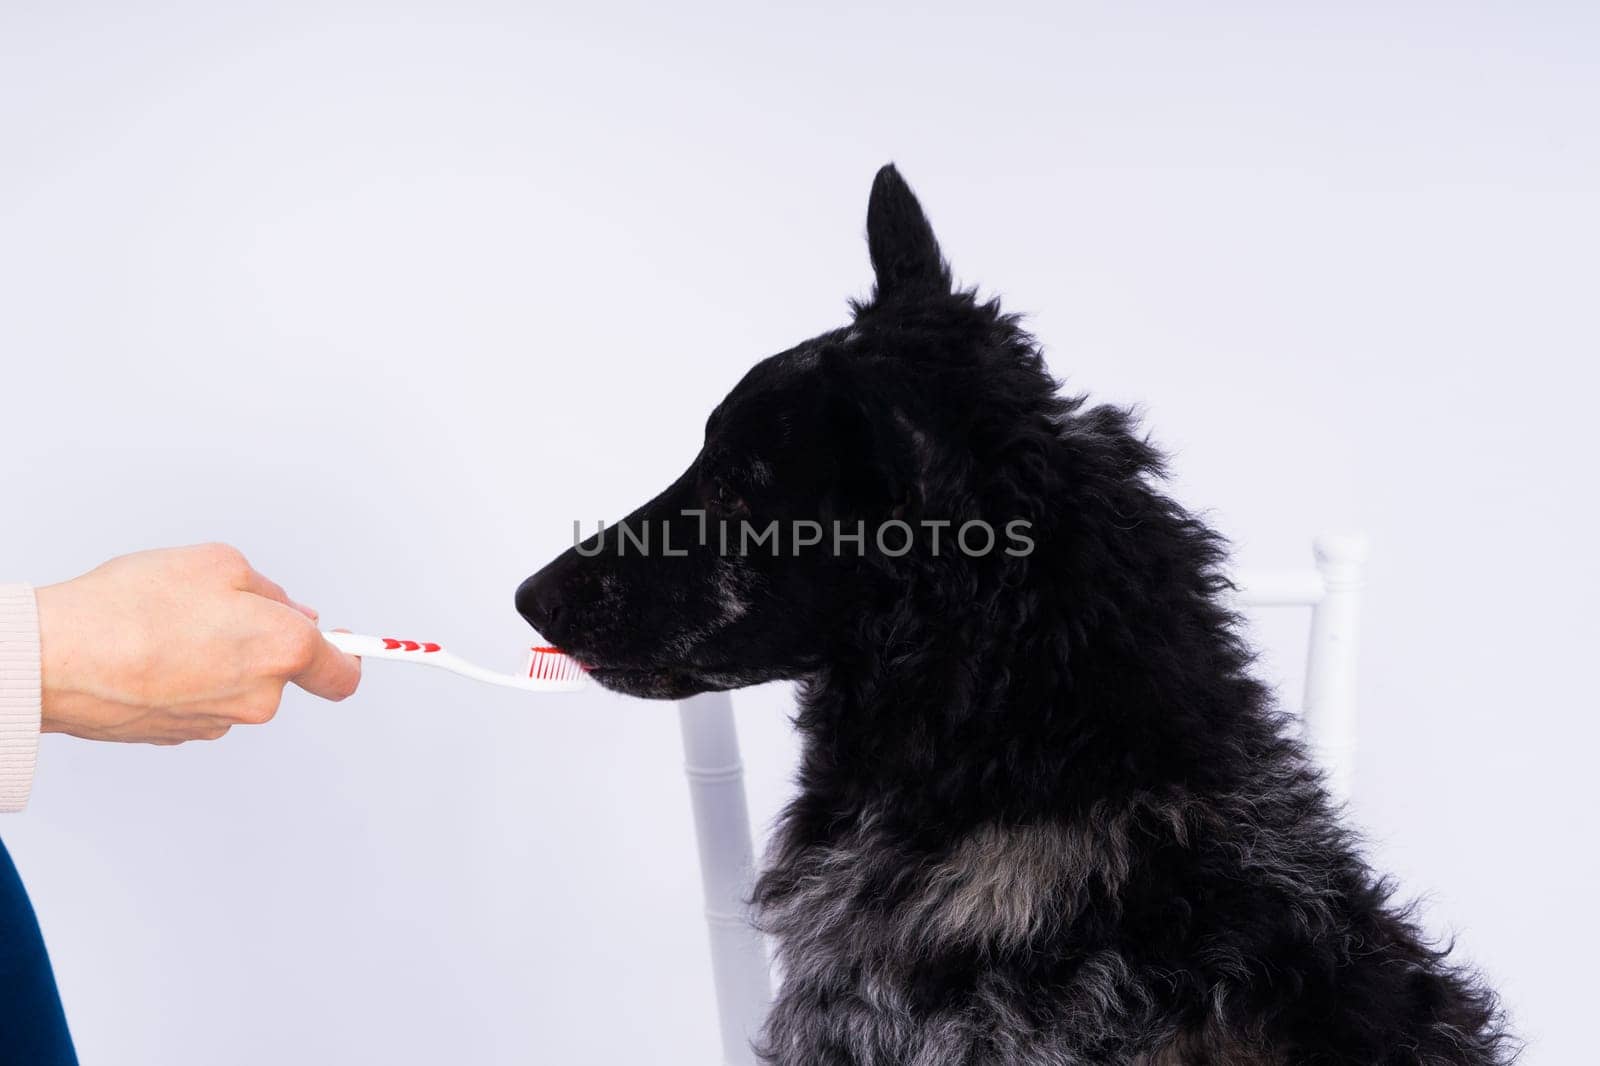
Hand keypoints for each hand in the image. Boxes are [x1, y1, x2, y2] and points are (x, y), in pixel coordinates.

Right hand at [34, 544, 360, 744]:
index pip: (342, 673)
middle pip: (280, 668)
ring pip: (236, 682)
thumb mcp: (216, 563)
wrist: (56, 660)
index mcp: (283, 649)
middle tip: (210, 607)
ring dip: (217, 656)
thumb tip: (290, 611)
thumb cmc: (130, 607)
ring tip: (165, 628)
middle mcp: (260, 698)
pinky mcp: (179, 736)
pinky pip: (200, 698)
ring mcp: (219, 723)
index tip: (346, 643)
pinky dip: (185, 677)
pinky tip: (147, 654)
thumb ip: (268, 590)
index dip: (346, 655)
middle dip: (257, 637)